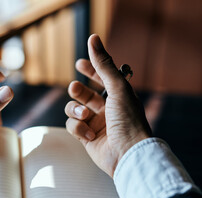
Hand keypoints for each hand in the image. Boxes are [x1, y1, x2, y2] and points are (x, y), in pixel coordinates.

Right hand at [65, 34, 151, 176]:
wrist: (128, 153)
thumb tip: (93, 38)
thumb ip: (104, 65)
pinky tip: (89, 134)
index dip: (91, 70)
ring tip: (84, 115)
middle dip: (77, 90)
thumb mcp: (117, 88)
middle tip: (75, 88)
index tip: (80, 63)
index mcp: (117, 96)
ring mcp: (96, 124)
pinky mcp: (86, 138)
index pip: (102, 79)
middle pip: (84, 94)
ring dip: (75, 110)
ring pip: (74, 109)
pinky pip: (73, 126)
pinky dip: (78, 128)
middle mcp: (106, 109)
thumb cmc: (128, 120)